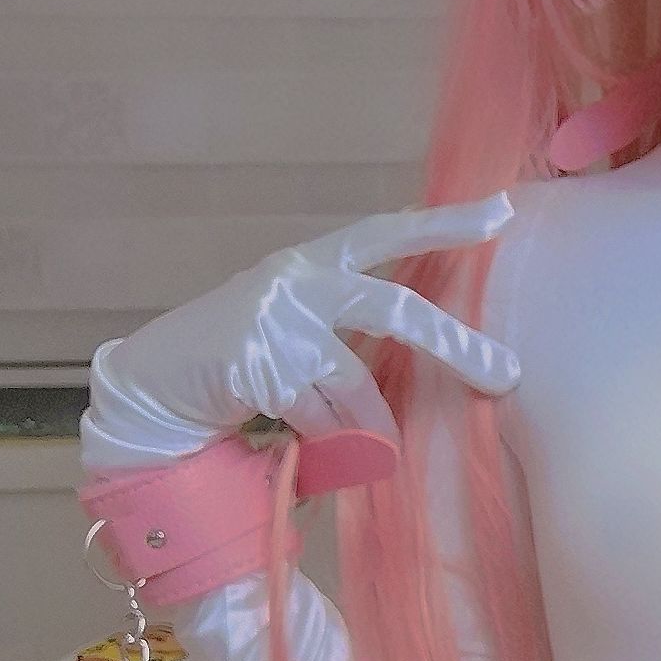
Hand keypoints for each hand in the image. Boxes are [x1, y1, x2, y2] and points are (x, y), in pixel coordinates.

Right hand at [80, 195, 522, 474]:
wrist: (155, 382)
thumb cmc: (240, 356)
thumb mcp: (295, 320)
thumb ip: (348, 320)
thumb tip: (434, 346)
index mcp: (311, 262)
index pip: (386, 231)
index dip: (444, 223)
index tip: (501, 210)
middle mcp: (297, 282)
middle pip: (393, 308)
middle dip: (455, 344)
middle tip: (506, 374)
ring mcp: (276, 324)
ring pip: (357, 386)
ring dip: (371, 427)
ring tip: (378, 451)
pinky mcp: (259, 368)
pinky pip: (322, 420)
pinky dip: (329, 445)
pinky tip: (311, 450)